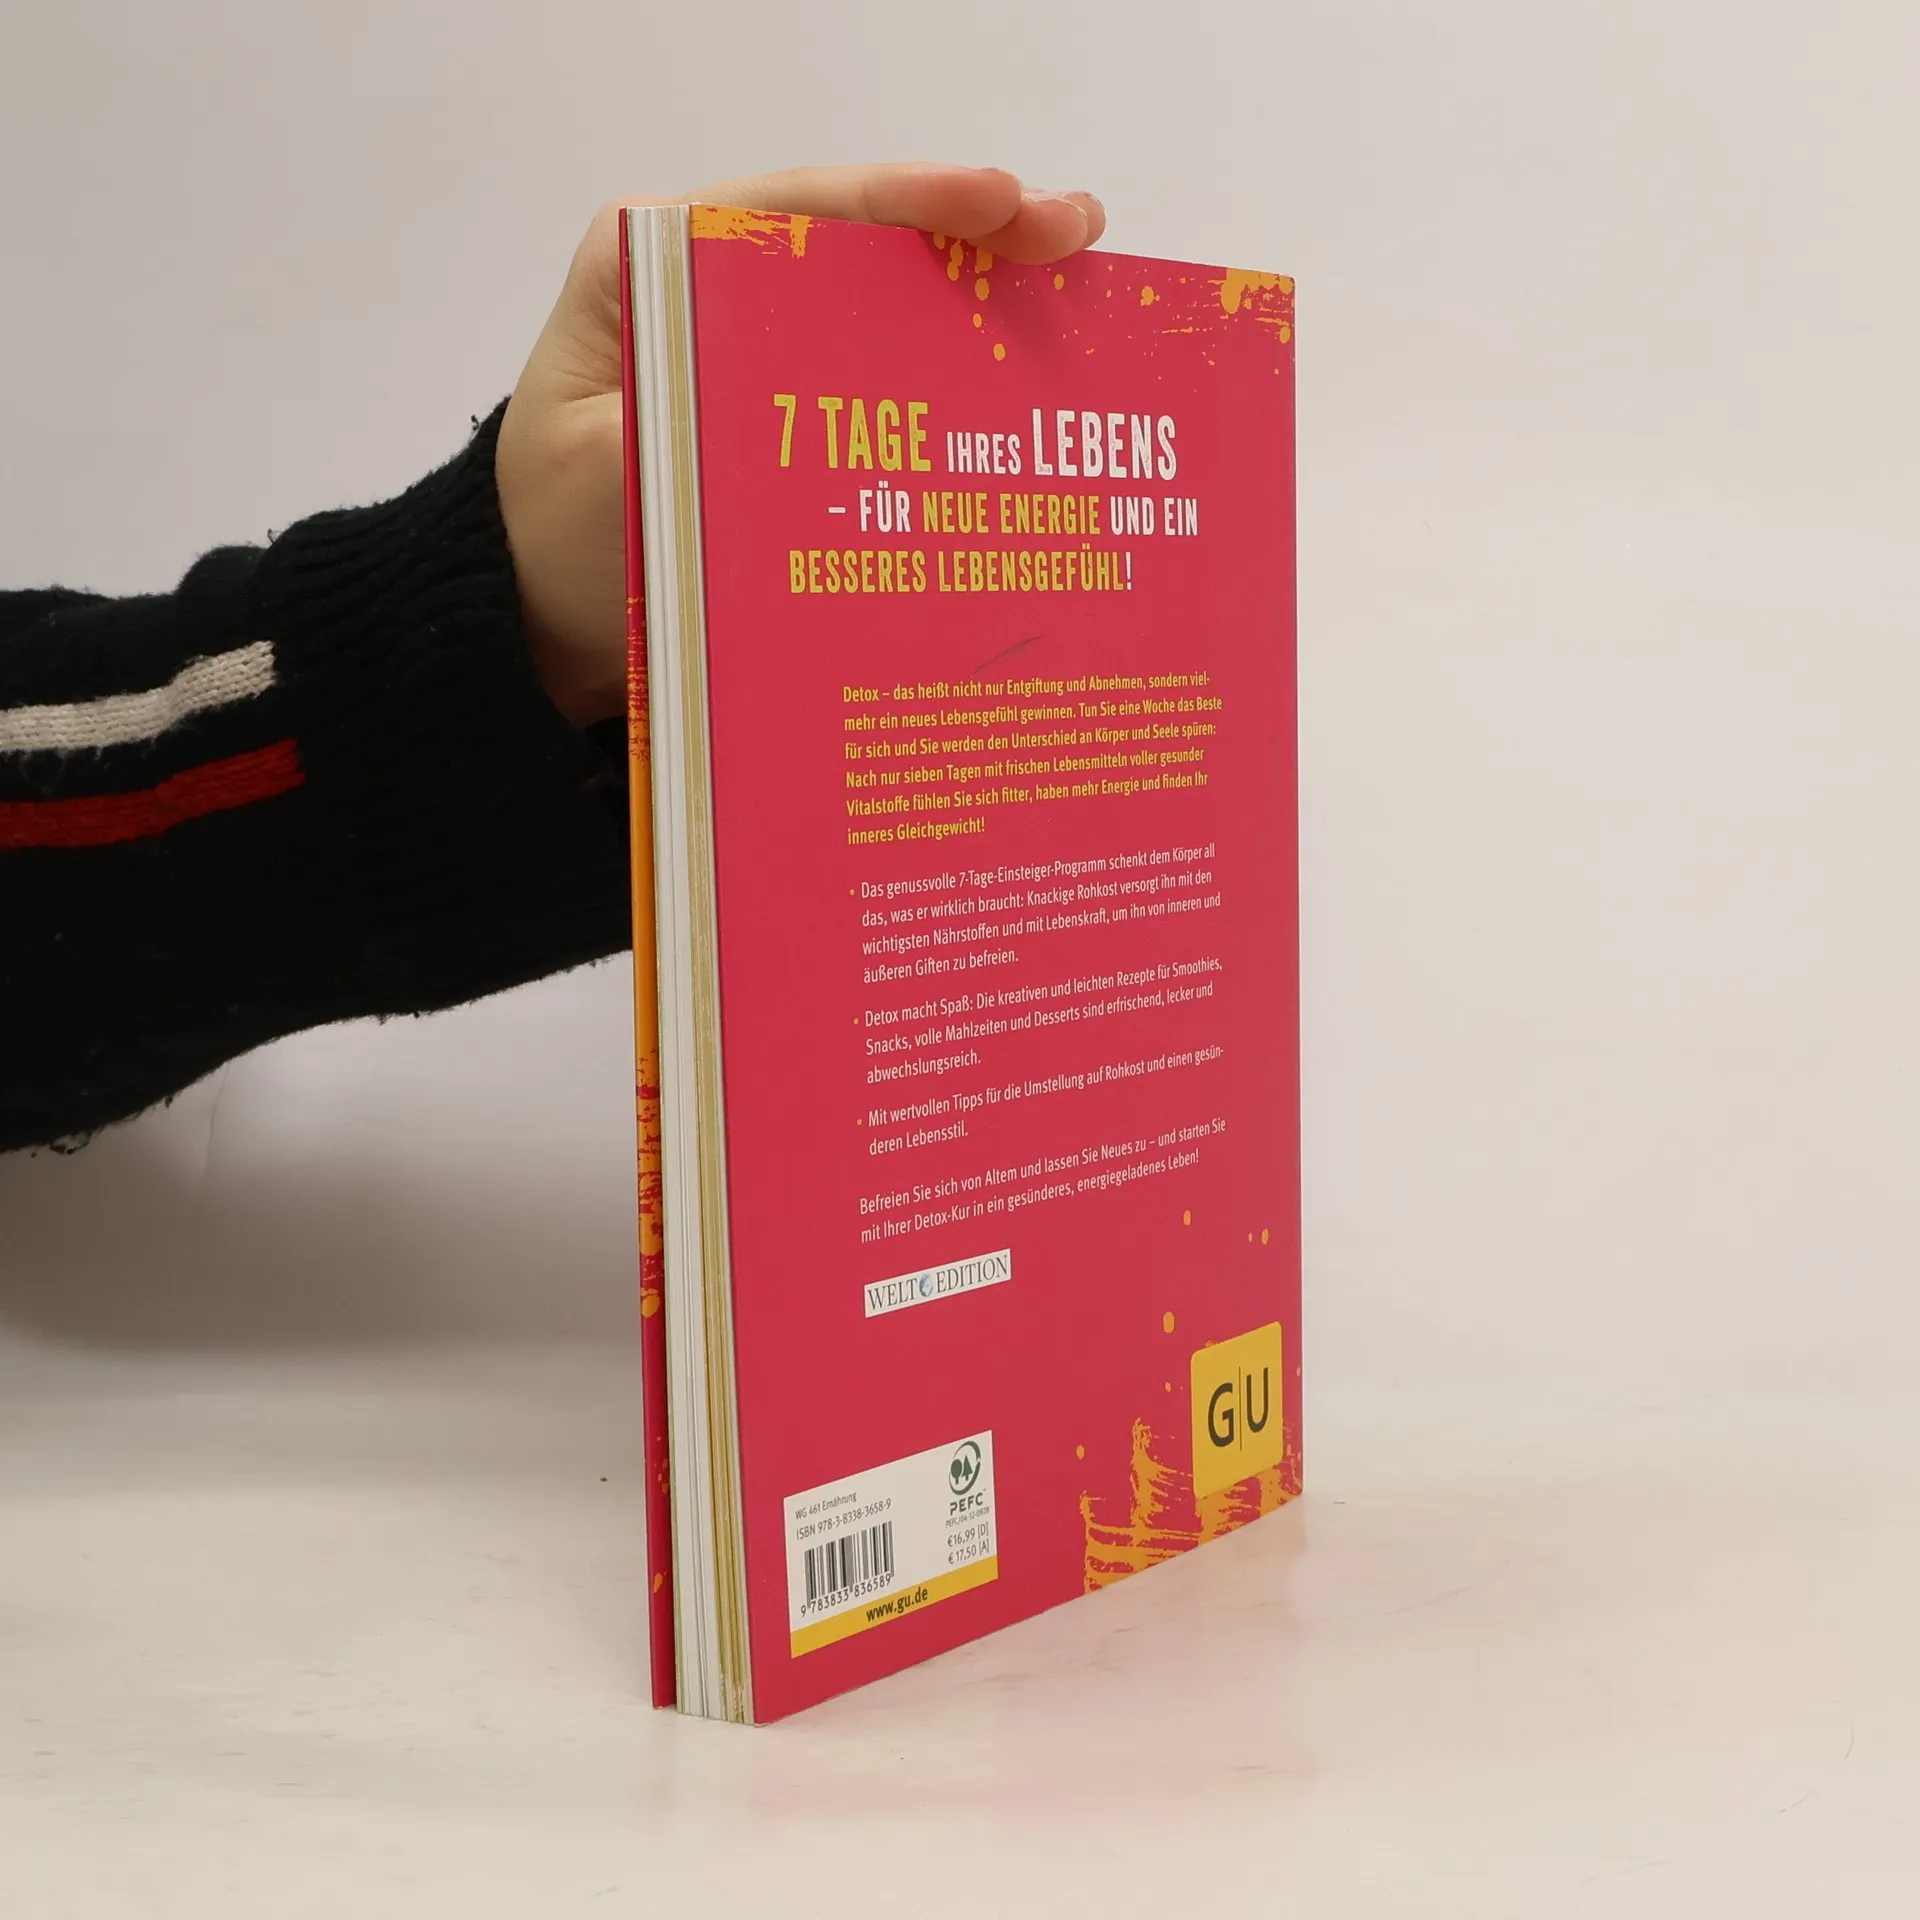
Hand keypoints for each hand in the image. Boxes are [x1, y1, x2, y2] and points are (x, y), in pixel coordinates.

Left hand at [495, 165, 1105, 725]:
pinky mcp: (786, 404)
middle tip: (1075, 231)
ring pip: (879, 296)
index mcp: (650, 261)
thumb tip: (797, 399)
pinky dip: (948, 360)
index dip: (906, 199)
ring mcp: (757, 342)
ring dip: (977, 288)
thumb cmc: (556, 539)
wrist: (544, 618)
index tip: (999, 199)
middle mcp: (711, 283)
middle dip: (970, 229)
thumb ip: (681, 416)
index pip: (795, 207)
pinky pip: (874, 367)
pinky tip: (1021, 363)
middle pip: (855, 237)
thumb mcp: (599, 472)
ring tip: (1078, 274)